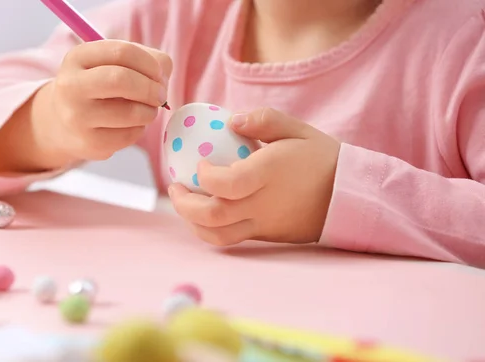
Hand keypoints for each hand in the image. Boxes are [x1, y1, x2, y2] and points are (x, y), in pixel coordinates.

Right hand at [32, 40, 171, 166]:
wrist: (63, 123)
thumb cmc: (99, 87)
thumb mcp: (113, 64)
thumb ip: (146, 60)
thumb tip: (164, 78)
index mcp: (78, 57)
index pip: (121, 52)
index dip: (149, 63)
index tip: (159, 74)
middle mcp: (72, 86)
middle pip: (122, 80)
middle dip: (151, 88)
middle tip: (161, 96)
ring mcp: (77, 117)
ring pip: (131, 113)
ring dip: (150, 111)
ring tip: (147, 110)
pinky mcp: (90, 143)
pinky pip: (130, 135)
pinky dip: (140, 128)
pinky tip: (131, 124)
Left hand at [168, 108, 340, 245]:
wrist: (349, 196)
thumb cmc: (322, 159)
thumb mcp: (298, 129)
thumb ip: (264, 120)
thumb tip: (231, 120)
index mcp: (269, 174)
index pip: (227, 184)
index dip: (206, 176)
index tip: (200, 164)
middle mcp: (263, 204)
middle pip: (213, 215)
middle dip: (184, 204)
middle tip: (175, 186)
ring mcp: (264, 224)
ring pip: (217, 234)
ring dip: (192, 221)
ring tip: (184, 202)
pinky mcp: (265, 236)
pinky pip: (230, 239)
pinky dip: (209, 229)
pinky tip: (204, 213)